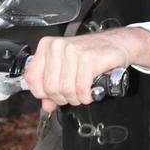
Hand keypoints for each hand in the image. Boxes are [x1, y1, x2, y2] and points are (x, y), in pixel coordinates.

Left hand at [25, 29, 142, 111]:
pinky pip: (81, 88)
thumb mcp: (67, 67)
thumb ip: (53, 87)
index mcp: (47, 46)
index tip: (55, 95)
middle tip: (73, 95)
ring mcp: (73, 51)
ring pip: (65, 90)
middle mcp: (58, 46)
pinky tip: (91, 92)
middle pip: (49, 87)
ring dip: (76, 98)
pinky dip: (86, 96)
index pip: (32, 78)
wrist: (118, 43)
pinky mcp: (89, 59)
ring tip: (83, 93)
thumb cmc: (93, 54)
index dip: (43, 93)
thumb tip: (46, 106)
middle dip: (62, 98)